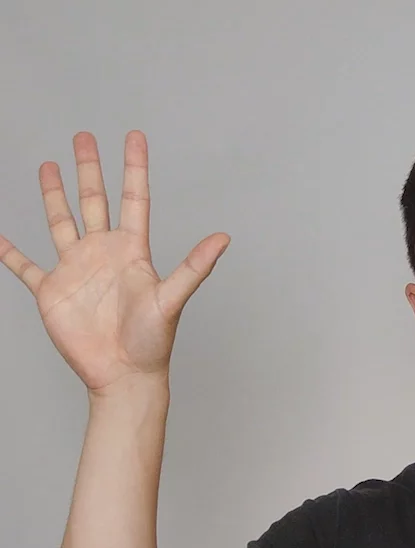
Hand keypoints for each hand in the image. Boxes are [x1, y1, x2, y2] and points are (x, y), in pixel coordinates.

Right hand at [0, 130, 229, 392]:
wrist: (124, 375)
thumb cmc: (152, 343)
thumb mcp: (173, 299)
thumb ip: (195, 266)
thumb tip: (225, 237)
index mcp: (132, 252)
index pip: (133, 200)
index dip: (133, 168)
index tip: (134, 136)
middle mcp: (104, 254)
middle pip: (95, 201)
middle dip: (89, 169)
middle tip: (83, 136)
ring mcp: (77, 270)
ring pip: (62, 222)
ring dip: (55, 195)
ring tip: (50, 165)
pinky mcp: (53, 291)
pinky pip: (25, 266)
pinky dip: (9, 252)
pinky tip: (0, 235)